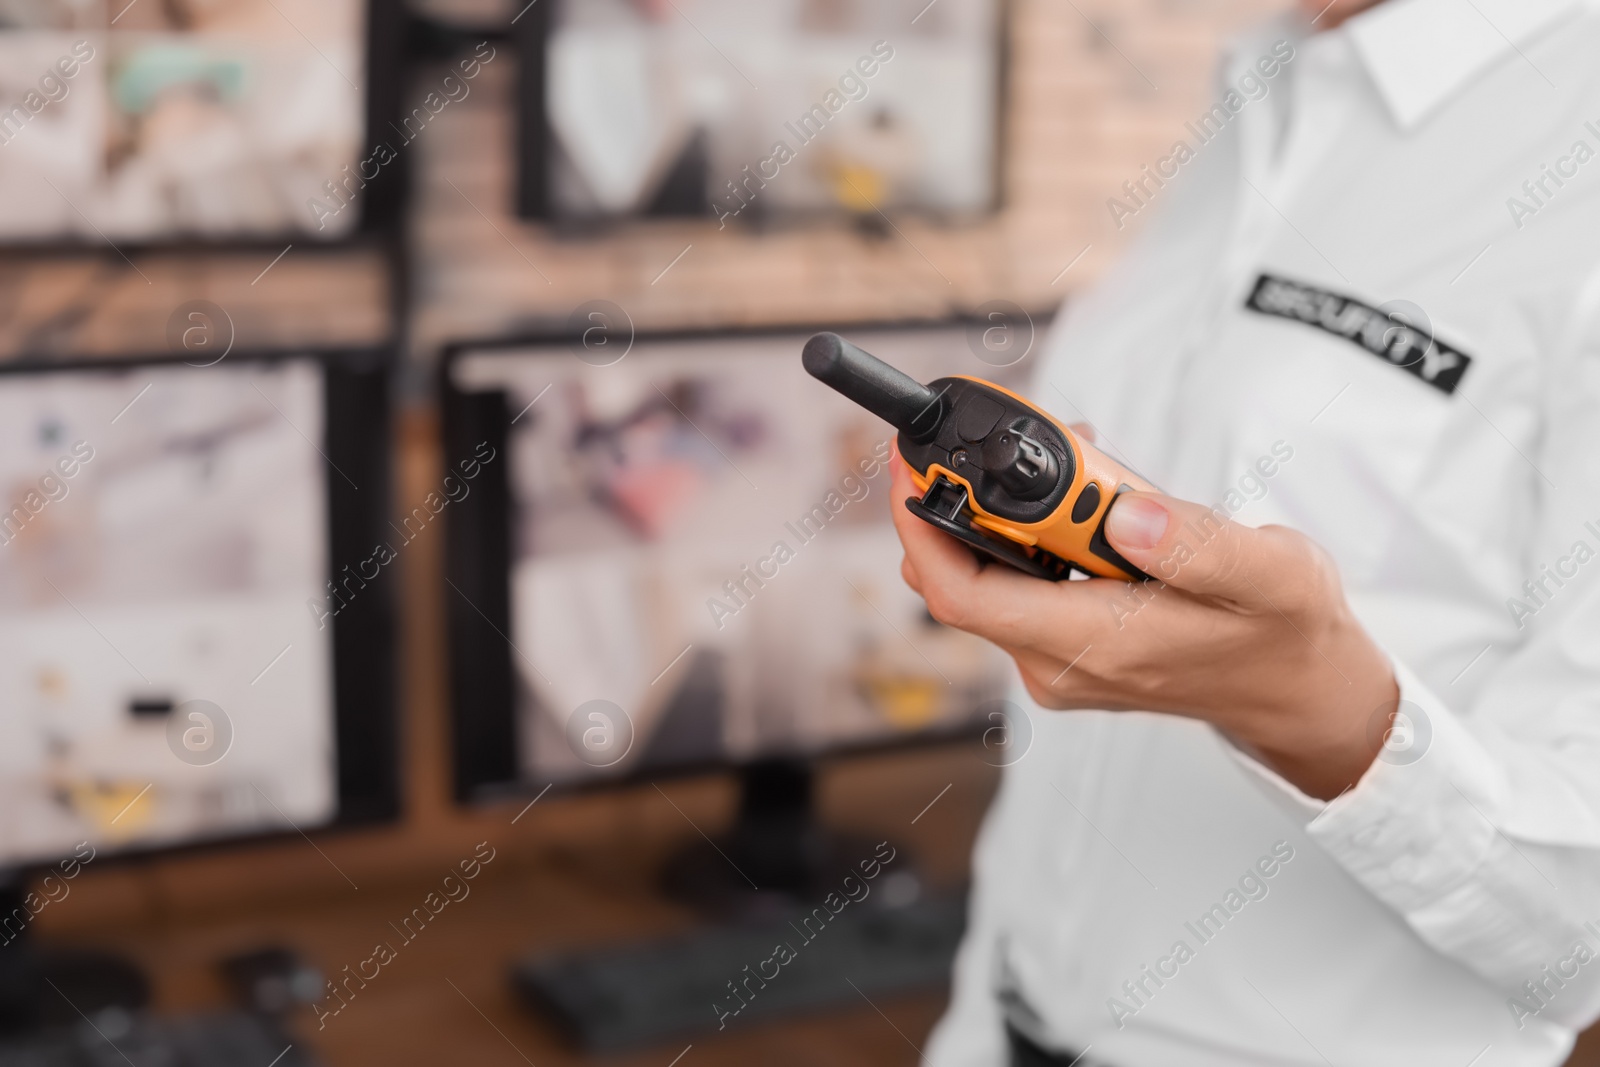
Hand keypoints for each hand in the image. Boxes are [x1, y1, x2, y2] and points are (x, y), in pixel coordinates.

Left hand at [889, 437, 1397, 799]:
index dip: (922, 528)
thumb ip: (1196, 543)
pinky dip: (1036, 538)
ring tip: (1078, 463)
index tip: (912, 465)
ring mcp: (1060, 664)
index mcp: (1097, 645)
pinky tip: (1088, 504)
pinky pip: (1023, 588)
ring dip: (1013, 517)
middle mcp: (1061, 665)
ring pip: (995, 579)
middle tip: (1027, 439)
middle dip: (975, 503)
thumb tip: (1124, 512)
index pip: (964, 596)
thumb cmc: (1286, 631)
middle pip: (968, 580)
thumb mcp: (1269, 574)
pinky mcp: (1067, 652)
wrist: (1300, 691)